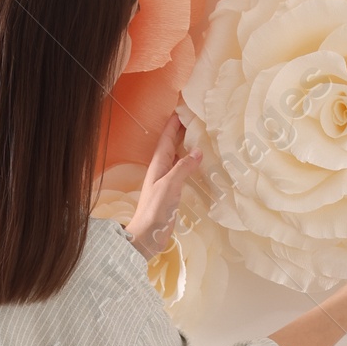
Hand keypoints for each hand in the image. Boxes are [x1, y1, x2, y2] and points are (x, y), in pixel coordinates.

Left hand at [125, 113, 201, 260]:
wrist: (146, 236)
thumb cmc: (155, 210)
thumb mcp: (170, 185)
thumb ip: (183, 167)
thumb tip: (198, 150)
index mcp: (158, 165)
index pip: (166, 138)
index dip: (174, 124)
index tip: (183, 109)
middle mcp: (161, 170)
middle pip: (171, 146)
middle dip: (181, 132)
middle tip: (195, 120)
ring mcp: (165, 182)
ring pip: (177, 158)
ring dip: (186, 147)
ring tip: (200, 138)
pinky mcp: (171, 193)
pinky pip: (181, 172)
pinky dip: (190, 165)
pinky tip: (198, 166)